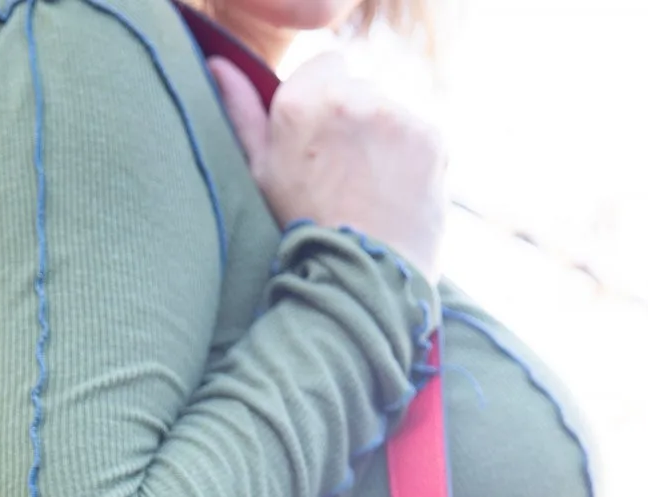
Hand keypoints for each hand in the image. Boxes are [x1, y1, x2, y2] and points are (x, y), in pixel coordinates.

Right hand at [210, 51, 446, 284]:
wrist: (361, 280)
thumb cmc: (304, 232)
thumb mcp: (261, 175)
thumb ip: (242, 113)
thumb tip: (218, 65)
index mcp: (300, 102)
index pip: (326, 66)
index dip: (325, 102)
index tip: (323, 139)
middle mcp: (349, 98)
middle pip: (360, 87)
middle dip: (355, 117)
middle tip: (347, 171)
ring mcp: (394, 115)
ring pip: (391, 109)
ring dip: (385, 137)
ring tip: (372, 187)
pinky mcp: (430, 137)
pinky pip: (420, 133)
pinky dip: (412, 157)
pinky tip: (396, 191)